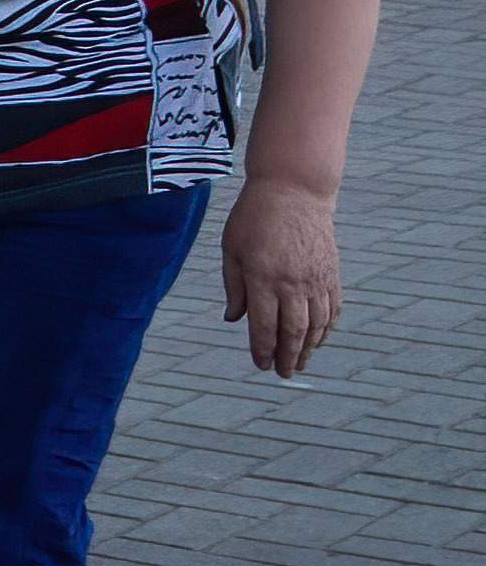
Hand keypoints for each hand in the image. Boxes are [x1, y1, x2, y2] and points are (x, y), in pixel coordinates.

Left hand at [220, 173, 341, 376]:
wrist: (294, 191)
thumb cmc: (254, 218)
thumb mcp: (231, 249)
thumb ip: (234, 287)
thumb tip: (234, 319)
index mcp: (264, 278)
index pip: (264, 325)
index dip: (263, 349)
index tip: (261, 365)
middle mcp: (293, 284)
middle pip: (294, 332)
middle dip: (289, 357)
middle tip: (284, 374)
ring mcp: (316, 279)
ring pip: (317, 324)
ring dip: (310, 348)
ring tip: (301, 362)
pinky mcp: (332, 273)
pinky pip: (332, 309)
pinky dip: (327, 328)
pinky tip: (319, 338)